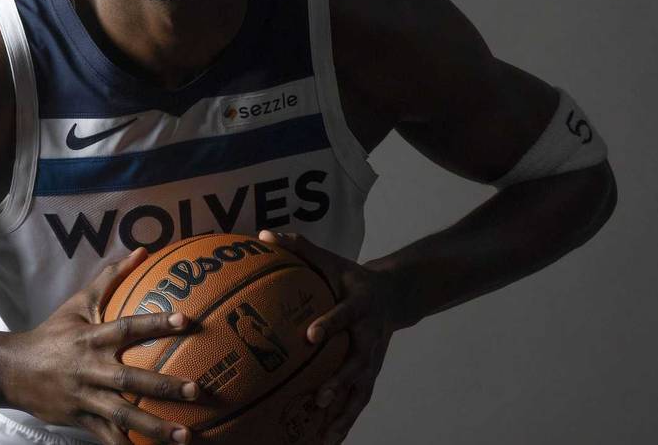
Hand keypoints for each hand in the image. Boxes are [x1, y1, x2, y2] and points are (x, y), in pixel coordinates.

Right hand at [2, 246, 198, 444]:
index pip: (127, 328)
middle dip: (164, 387)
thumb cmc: (52, 334)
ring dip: (155, 428)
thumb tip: (142, 251)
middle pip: (130, 380)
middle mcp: (90, 369)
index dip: (155, 323)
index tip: (186, 320)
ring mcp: (85, 398)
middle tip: (197, 390)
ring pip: (123, 416)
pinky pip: (107, 437)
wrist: (11, 371)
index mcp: (91, 339)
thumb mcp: (78, 303)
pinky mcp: (80, 419)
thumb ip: (111, 278)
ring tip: (186, 436)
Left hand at [257, 230, 395, 444]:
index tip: (310, 335)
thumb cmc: (351, 277)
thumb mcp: (331, 260)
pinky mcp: (370, 377)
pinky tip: (325, 443)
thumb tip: (264, 234)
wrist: (394, 297)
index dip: (330, 324)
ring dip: (344, 414)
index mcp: (360, 306)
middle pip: (359, 362)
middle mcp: (370, 338)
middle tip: (320, 396)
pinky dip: (343, 425)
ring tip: (324, 436)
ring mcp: (372, 361)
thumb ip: (300, 247)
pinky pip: (357, 404)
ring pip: (360, 391)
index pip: (345, 315)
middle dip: (341, 381)